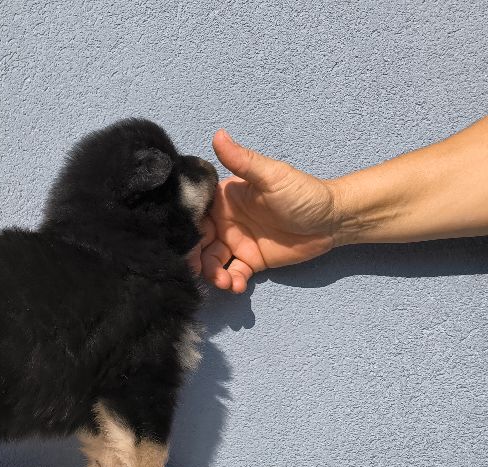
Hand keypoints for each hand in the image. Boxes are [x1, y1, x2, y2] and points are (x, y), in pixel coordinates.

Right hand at [199, 130, 338, 292]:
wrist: (333, 221)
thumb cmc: (302, 192)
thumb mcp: (271, 176)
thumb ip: (242, 160)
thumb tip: (218, 134)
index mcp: (224, 199)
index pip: (194, 214)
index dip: (184, 228)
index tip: (180, 241)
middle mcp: (224, 221)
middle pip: (198, 241)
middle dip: (194, 257)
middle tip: (198, 270)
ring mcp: (236, 242)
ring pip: (211, 261)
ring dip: (212, 274)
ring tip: (225, 282)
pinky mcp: (250, 261)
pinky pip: (232, 274)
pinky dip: (230, 282)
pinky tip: (236, 286)